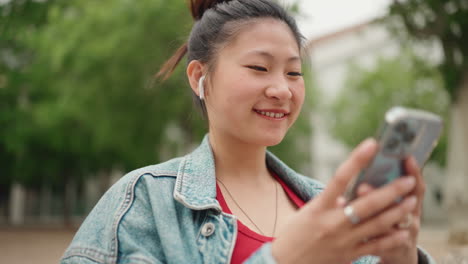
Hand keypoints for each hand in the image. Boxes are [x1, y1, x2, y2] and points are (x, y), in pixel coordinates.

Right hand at [271, 139, 418, 263]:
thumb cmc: (294, 234)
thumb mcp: (306, 213)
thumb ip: (328, 202)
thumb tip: (348, 194)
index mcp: (319, 207)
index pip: (340, 178)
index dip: (357, 160)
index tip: (372, 145)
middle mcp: (332, 223)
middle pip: (367, 203)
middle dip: (391, 191)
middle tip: (408, 180)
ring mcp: (342, 241)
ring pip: (376, 224)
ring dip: (397, 212)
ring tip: (412, 201)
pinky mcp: (348, 255)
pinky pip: (375, 246)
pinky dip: (391, 238)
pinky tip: (404, 230)